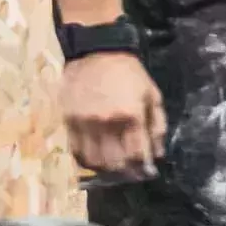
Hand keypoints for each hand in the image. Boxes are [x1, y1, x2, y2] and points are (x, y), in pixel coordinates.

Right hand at [61, 49, 164, 177]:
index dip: (143, 169)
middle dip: (126, 173)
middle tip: (131, 174)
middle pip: (115, 164)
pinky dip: (87, 161)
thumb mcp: (151, 94)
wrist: (95, 52)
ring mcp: (84, 123)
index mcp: (130, 115)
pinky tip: (96, 158)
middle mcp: (106, 122)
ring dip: (106, 170)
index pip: (137, 155)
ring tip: (114, 169)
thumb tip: (157, 155)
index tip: (147, 172)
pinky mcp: (68, 121)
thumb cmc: (128, 73)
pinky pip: (76, 152)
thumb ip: (157, 126)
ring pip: (94, 162)